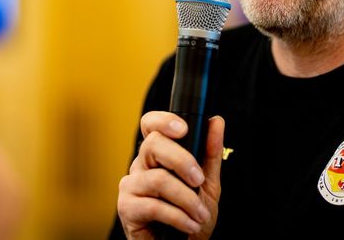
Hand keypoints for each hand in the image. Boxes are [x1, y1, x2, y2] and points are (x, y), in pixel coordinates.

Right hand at [117, 112, 224, 238]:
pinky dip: (178, 216)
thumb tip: (216, 122)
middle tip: (199, 180)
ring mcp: (131, 186)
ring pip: (158, 179)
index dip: (163, 120)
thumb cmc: (190, 214)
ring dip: (186, 199)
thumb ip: (210, 153)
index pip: (151, 125)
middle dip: (182, 161)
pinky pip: (153, 206)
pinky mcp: (127, 208)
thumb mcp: (207, 182)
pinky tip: (190, 224)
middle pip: (154, 145)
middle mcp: (141, 165)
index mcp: (158, 155)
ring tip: (200, 214)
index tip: (184, 129)